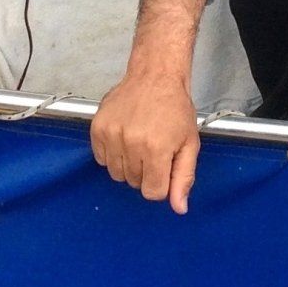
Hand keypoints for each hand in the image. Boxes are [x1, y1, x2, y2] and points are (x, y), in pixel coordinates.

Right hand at [91, 69, 199, 213]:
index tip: (164, 165)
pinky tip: (124, 138)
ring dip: (128, 165)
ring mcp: (111, 135)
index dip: (161, 183)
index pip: (152, 192)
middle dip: (146, 172)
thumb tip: (179, 209)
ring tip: (138, 143)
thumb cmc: (176, 110)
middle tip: (153, 149)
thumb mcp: (189, 144)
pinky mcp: (97, 128)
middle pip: (134, 183)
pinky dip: (112, 154)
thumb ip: (184, 178)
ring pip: (116, 174)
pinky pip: (101, 159)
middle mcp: (130, 143)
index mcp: (156, 149)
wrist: (154, 77)